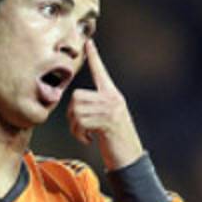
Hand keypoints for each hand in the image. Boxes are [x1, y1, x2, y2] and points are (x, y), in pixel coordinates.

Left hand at [67, 39, 143, 169]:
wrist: (129, 158)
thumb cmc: (115, 142)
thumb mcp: (107, 121)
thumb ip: (94, 109)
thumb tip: (75, 107)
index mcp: (112, 95)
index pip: (101, 72)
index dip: (94, 57)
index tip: (88, 42)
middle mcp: (112, 99)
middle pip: (77, 97)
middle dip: (72, 115)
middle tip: (79, 128)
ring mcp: (110, 109)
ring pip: (76, 111)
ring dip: (75, 128)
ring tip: (85, 135)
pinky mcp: (107, 121)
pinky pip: (81, 122)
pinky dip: (79, 134)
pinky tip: (88, 140)